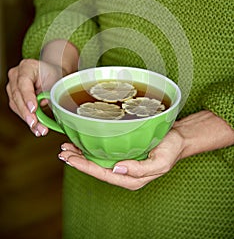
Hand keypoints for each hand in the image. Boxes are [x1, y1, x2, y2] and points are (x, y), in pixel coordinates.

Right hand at [6, 59, 63, 136]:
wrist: (52, 74)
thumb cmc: (54, 75)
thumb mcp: (55, 80)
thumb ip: (48, 92)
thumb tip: (43, 108)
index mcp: (27, 67)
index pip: (23, 83)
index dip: (28, 97)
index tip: (34, 109)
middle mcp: (16, 75)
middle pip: (17, 96)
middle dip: (27, 113)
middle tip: (35, 123)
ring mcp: (12, 86)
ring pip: (16, 105)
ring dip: (28, 119)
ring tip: (39, 129)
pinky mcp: (14, 97)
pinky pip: (18, 110)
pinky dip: (28, 119)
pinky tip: (35, 128)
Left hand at [58, 111, 233, 189]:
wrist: (179, 138)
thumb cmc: (171, 149)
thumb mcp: (160, 162)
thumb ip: (139, 169)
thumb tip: (117, 169)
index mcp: (131, 178)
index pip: (102, 173)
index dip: (84, 166)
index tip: (70, 159)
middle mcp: (124, 172)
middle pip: (96, 168)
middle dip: (77, 160)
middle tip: (62, 151)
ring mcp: (123, 162)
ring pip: (97, 160)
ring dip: (81, 154)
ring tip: (66, 147)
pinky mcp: (123, 152)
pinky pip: (103, 151)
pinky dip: (91, 147)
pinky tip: (82, 142)